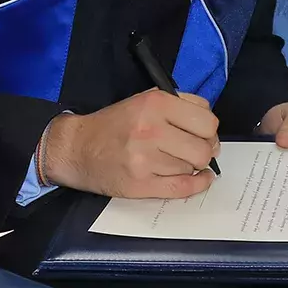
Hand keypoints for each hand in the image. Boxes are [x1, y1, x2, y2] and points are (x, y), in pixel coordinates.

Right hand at [43, 89, 219, 199]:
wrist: (78, 148)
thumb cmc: (114, 123)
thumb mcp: (145, 99)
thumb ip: (179, 104)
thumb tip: (210, 128)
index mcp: (155, 104)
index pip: (207, 121)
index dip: (209, 130)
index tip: (203, 134)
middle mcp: (150, 130)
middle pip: (203, 149)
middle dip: (204, 151)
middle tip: (195, 150)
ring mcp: (145, 160)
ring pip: (192, 169)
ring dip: (189, 166)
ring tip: (174, 160)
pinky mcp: (140, 185)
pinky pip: (182, 188)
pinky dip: (197, 185)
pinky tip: (200, 179)